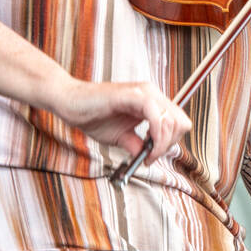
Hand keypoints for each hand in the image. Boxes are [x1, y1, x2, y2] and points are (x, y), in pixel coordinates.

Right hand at [53, 78, 193, 164]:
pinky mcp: (132, 95)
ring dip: (162, 143)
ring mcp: (144, 92)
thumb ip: (137, 145)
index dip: (171, 142)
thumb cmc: (93, 116)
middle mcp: (152, 94)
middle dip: (169, 144)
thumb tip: (148, 159)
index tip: (152, 156)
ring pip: (172, 119)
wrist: (69, 102)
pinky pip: (156, 115)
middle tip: (149, 157)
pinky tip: (144, 146)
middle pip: (181, 122)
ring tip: (145, 154)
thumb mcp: (120, 137)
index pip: (179, 122)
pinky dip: (156, 135)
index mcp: (152, 102)